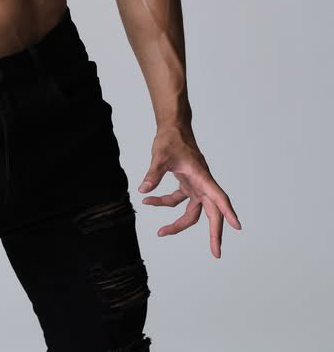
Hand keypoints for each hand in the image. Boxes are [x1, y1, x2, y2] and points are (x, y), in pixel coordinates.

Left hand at [137, 124, 241, 257]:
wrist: (172, 127)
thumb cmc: (171, 138)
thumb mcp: (160, 155)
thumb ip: (153, 174)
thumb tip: (143, 190)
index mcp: (201, 176)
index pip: (218, 196)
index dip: (227, 211)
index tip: (237, 226)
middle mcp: (202, 183)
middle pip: (211, 212)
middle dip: (213, 233)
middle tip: (216, 253)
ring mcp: (195, 184)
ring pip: (193, 211)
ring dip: (178, 222)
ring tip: (161, 232)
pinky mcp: (187, 183)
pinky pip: (179, 200)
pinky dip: (165, 203)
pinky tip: (149, 201)